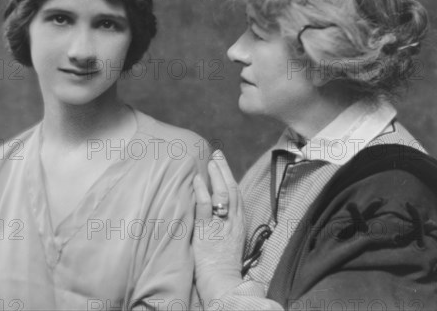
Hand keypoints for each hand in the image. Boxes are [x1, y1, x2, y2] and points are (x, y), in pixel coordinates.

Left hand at [193, 150, 244, 302]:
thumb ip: (225, 224)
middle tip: (216, 154)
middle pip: (232, 189)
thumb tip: (215, 210)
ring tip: (209, 161)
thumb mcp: (229, 241)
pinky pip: (206, 208)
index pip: (237, 194)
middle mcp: (233, 222)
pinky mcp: (208, 232)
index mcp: (239, 223)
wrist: (224, 283)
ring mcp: (222, 226)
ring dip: (216, 175)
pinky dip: (202, 192)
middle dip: (224, 169)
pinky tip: (197, 181)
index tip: (222, 162)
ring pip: (223, 194)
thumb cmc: (222, 265)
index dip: (230, 176)